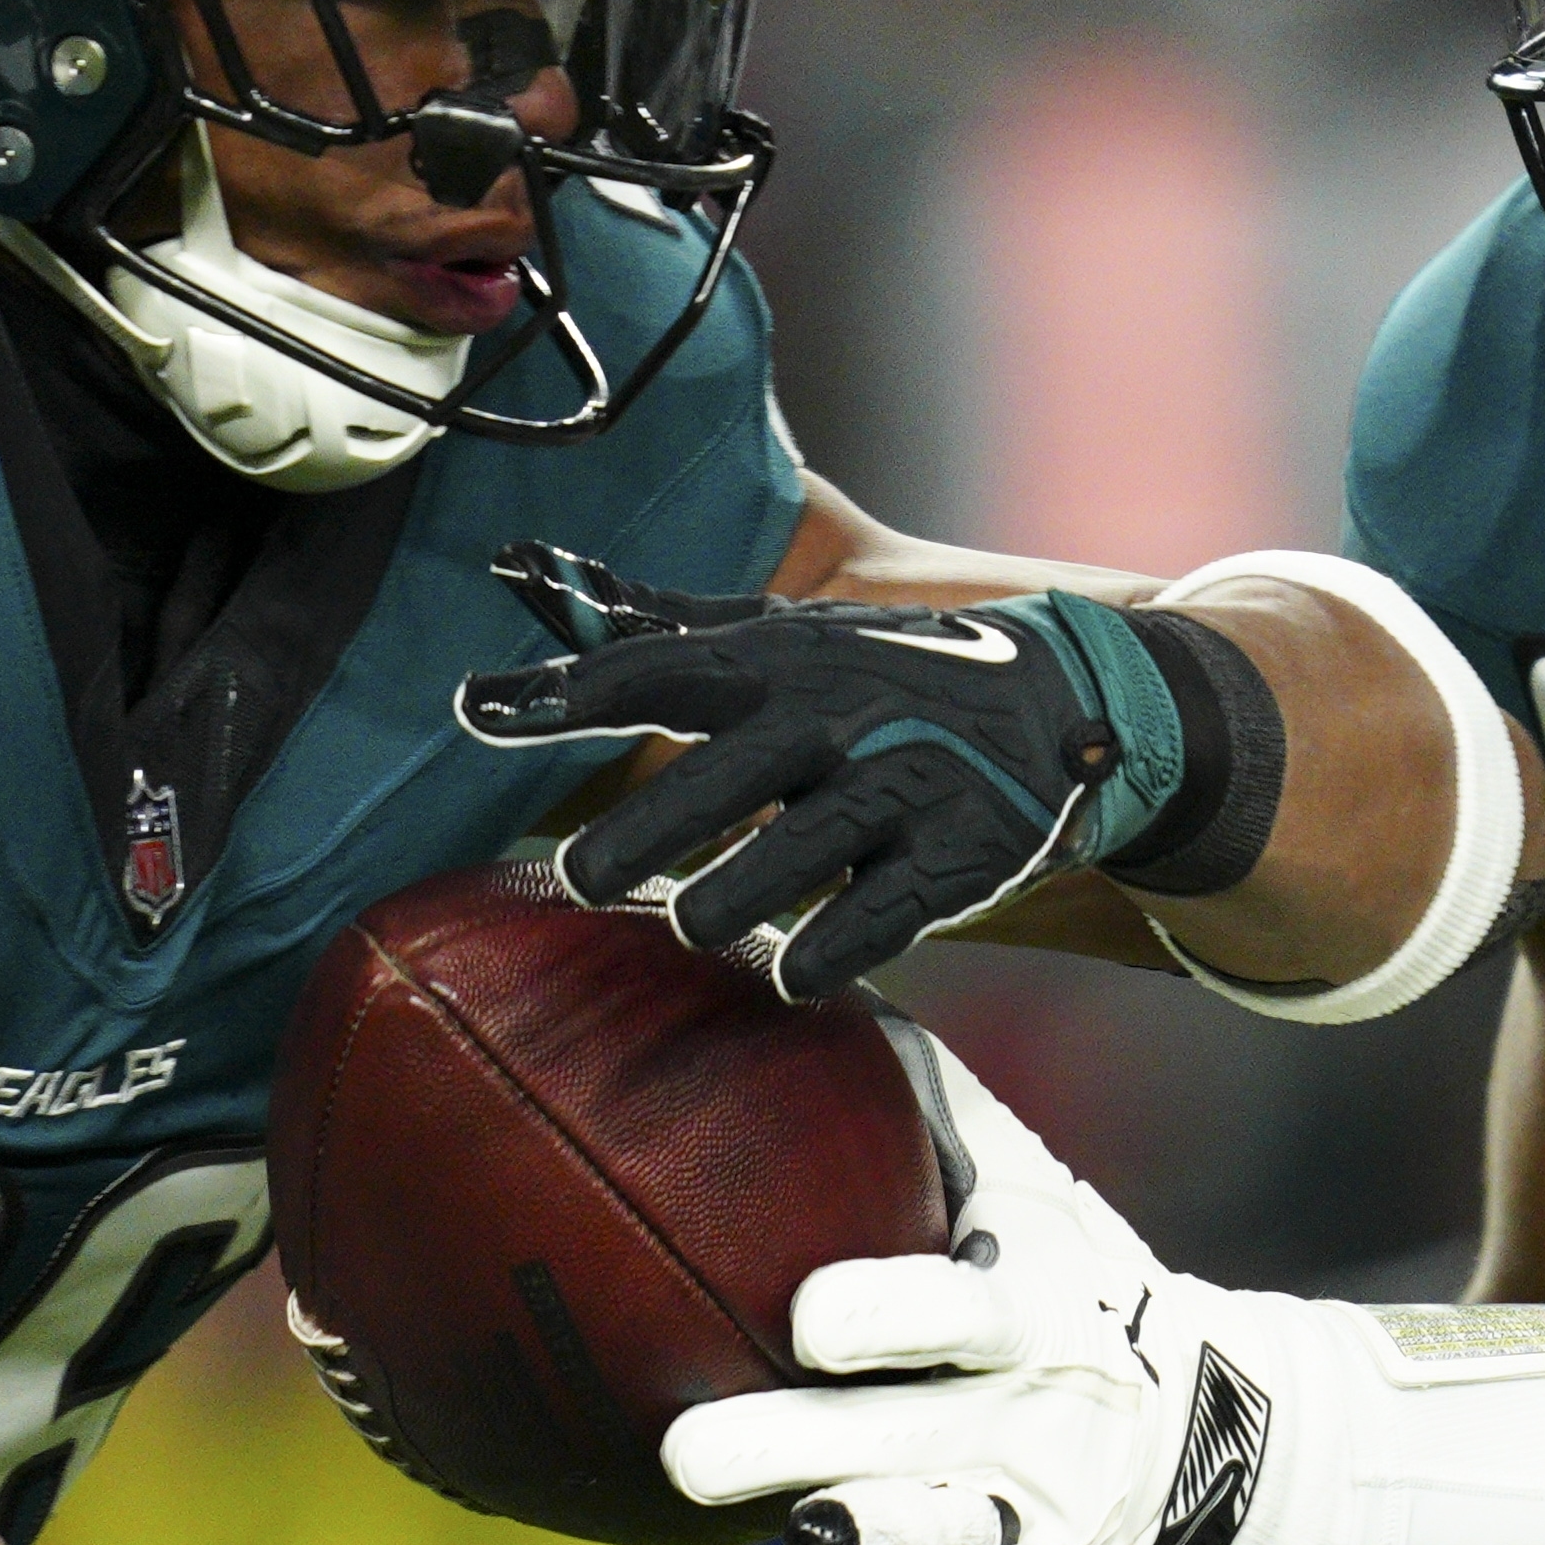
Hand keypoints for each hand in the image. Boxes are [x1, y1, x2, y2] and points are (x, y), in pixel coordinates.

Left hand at [453, 543, 1187, 996]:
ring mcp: (899, 790)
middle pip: (709, 785)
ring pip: (781, 867)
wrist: (1068, 704)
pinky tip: (787, 972)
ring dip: (721, 906)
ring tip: (694, 922)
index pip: (654, 671)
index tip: (477, 711)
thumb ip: (659, 622)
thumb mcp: (788, 630)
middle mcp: (834, 718)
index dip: (563, 694)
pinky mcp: (956, 859)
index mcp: (780, 658)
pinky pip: (869, 926)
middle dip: (634, 839)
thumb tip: (525, 573)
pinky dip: (818, 956)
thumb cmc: (889, 671)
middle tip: (579, 880)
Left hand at [653, 1033, 1303, 1544]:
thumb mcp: (1019, 1174)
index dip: (888, 1315)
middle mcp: (1034, 1415)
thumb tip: (776, 968)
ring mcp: (1033, 1513)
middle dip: (797, 1449)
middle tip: (689, 1452)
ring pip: (935, 1543)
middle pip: (910, 1441)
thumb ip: (916, 1091)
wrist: (1204, 1416)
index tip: (808, 1314)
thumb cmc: (1062, 1265)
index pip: (959, 1312)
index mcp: (1030, 1303)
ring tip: (793, 1540)